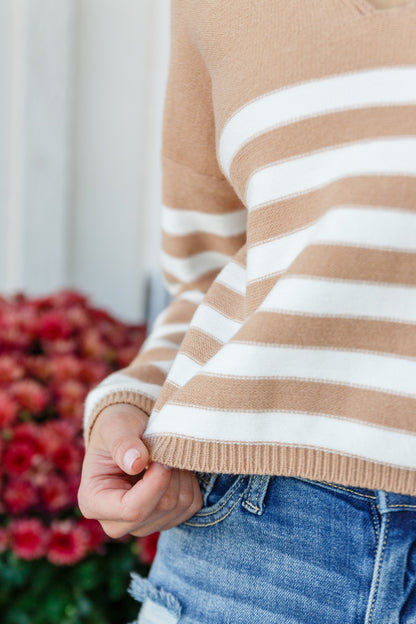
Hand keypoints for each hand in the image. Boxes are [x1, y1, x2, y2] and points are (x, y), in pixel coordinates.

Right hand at [77, 403, 202, 537]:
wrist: (129, 434)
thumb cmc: (117, 429)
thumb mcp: (116, 427)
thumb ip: (123, 443)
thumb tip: (136, 463)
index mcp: (94, 502)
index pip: (132, 509)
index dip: (155, 483)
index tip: (161, 457)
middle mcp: (115, 522)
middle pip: (157, 511)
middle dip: (169, 477)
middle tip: (164, 451)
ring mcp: (140, 525)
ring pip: (177, 509)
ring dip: (181, 478)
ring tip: (167, 458)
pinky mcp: (164, 521)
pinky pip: (190, 508)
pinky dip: (190, 485)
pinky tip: (175, 470)